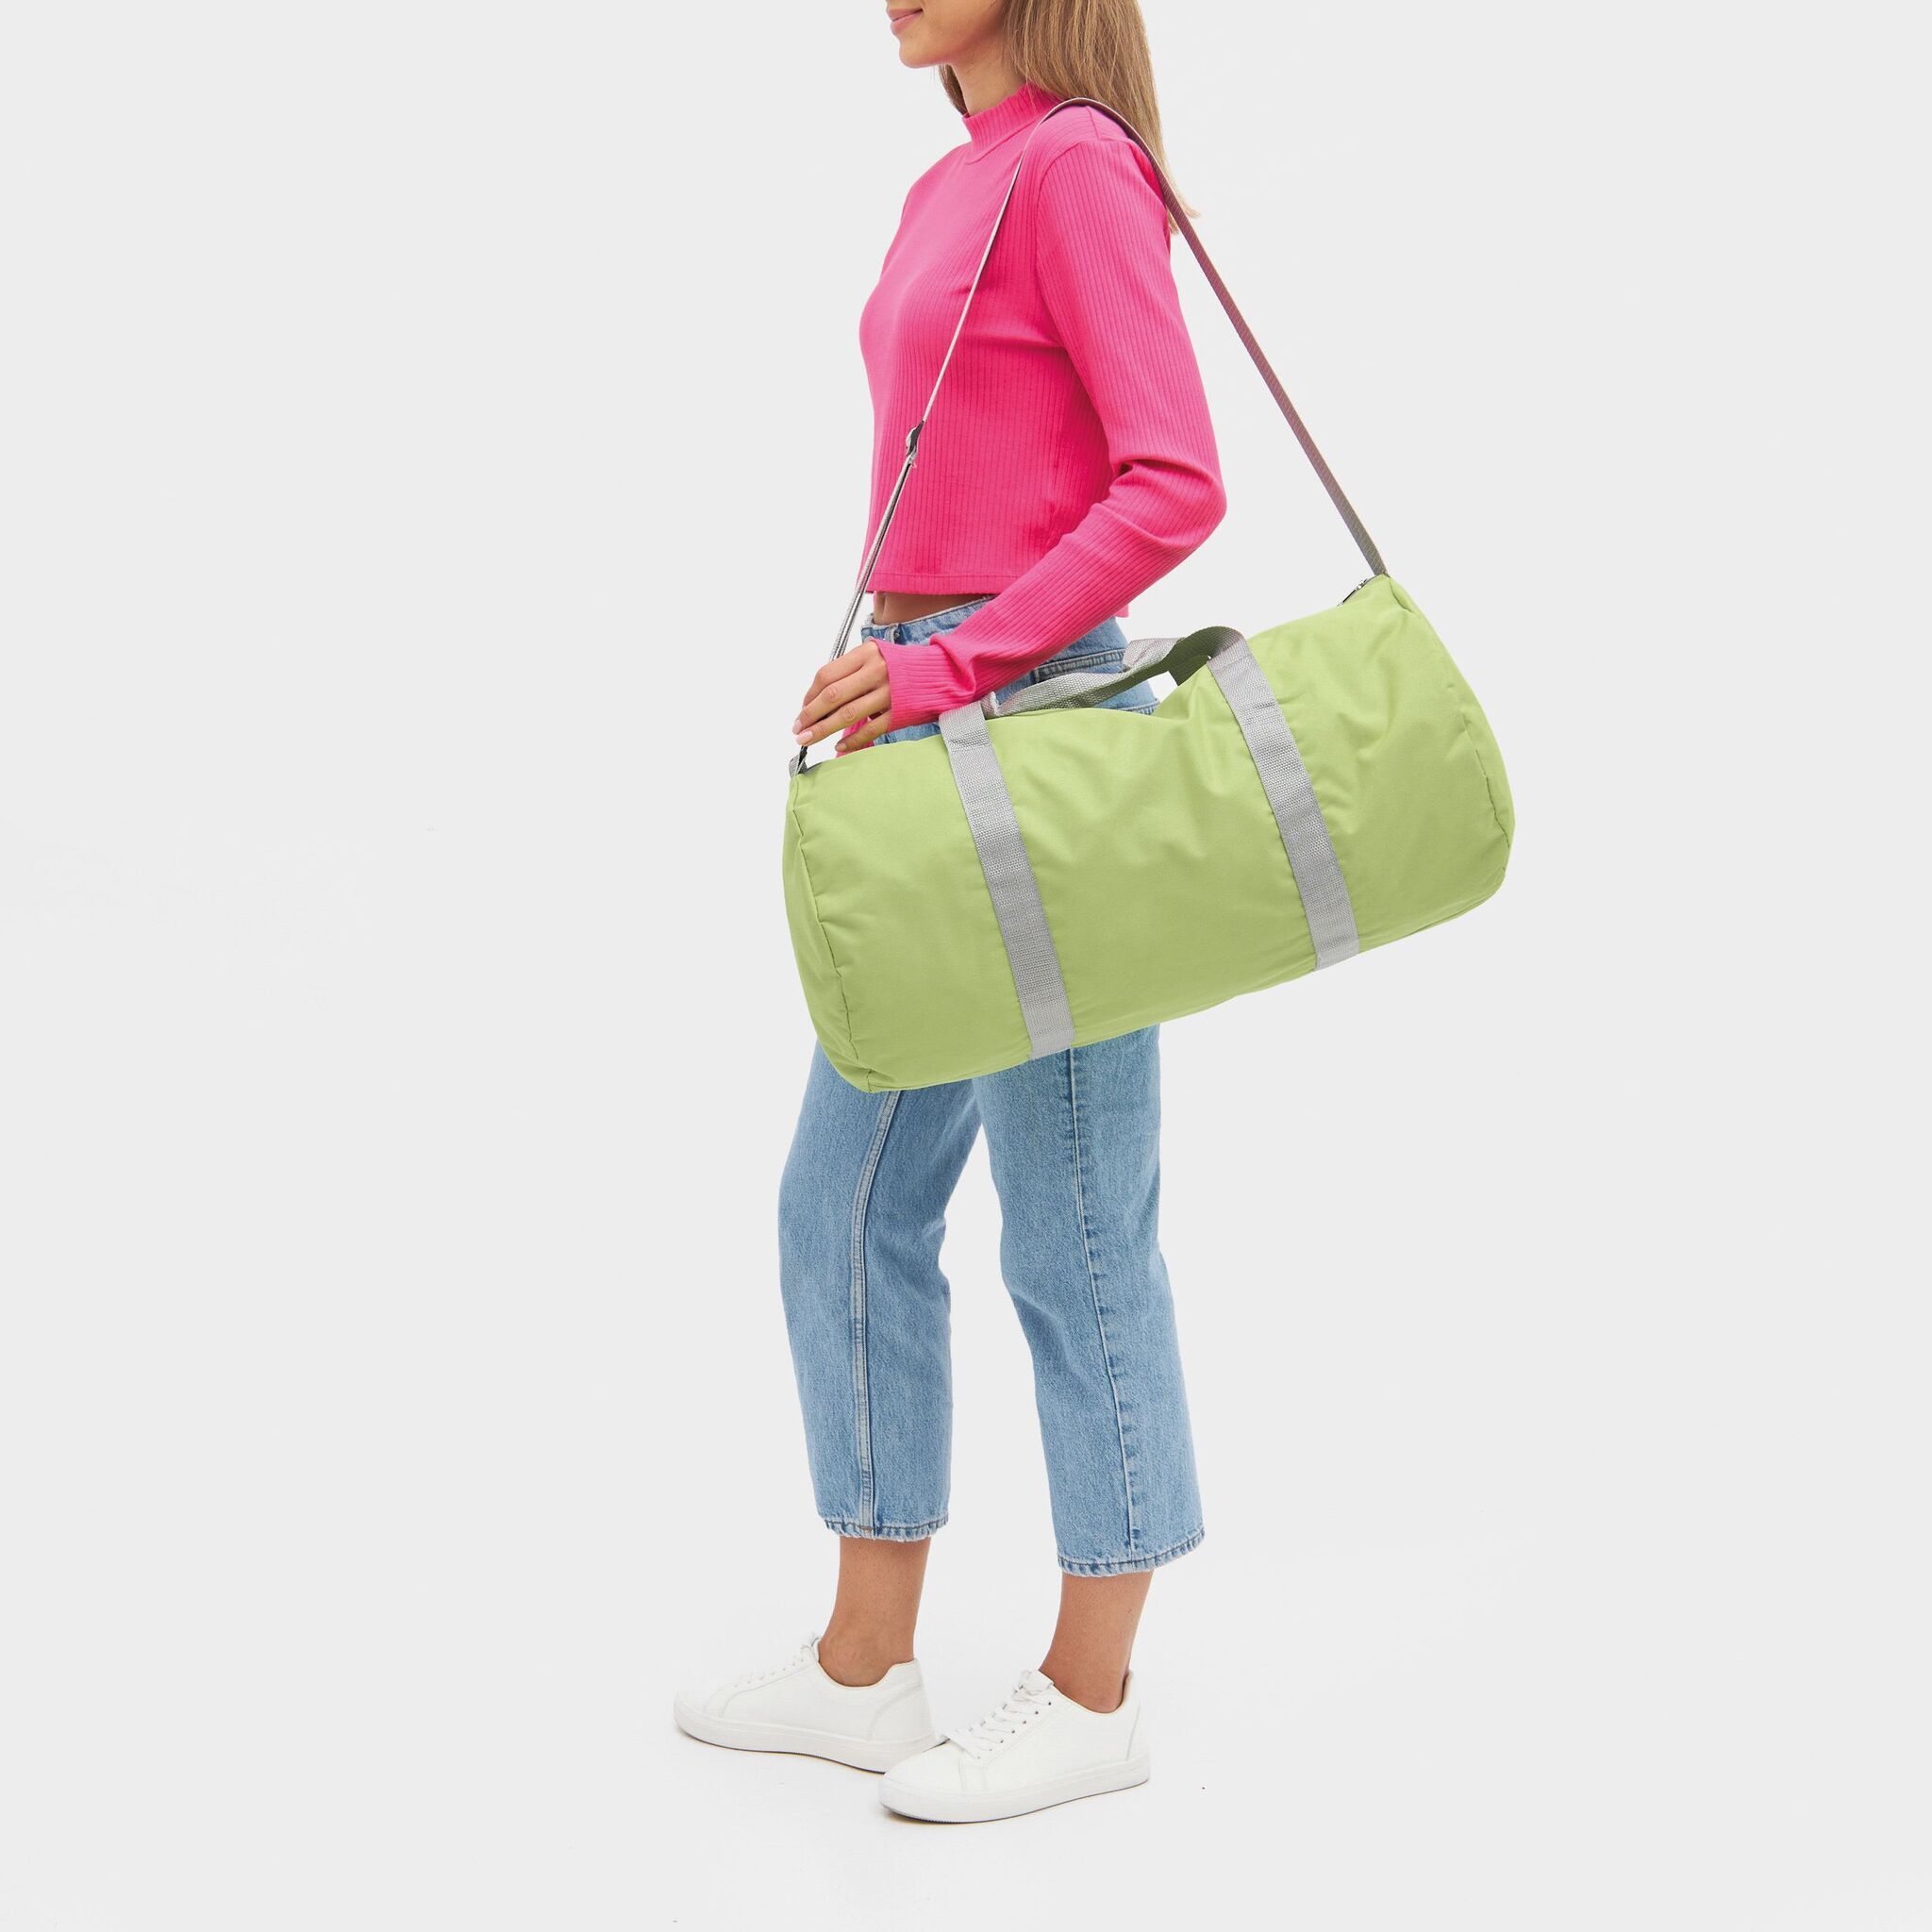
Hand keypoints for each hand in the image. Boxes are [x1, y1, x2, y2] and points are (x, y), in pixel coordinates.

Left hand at [794, 640, 894, 755]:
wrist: (941, 673)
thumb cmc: (902, 667)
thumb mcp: (874, 658)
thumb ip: (849, 673)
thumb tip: (818, 700)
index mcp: (865, 654)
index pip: (827, 675)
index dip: (810, 695)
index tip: (802, 710)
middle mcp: (875, 671)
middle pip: (832, 695)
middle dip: (810, 715)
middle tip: (798, 729)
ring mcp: (888, 693)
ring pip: (847, 714)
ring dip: (823, 729)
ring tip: (808, 739)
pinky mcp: (898, 712)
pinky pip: (869, 730)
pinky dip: (852, 740)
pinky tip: (839, 746)